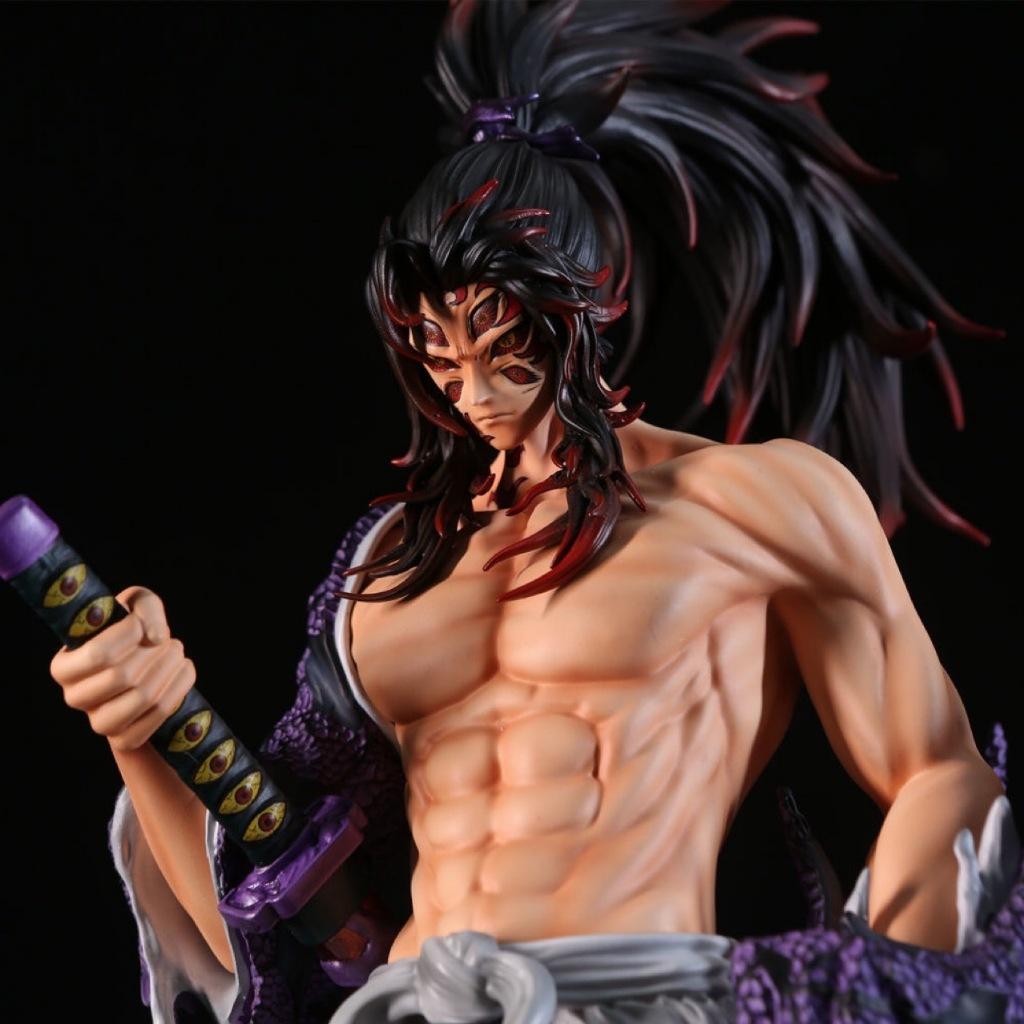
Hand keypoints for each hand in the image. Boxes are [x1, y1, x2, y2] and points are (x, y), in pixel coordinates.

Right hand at [50, 587, 195, 751]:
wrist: (144, 671)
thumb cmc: (134, 632)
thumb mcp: (134, 605)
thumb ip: (144, 606)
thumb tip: (156, 638)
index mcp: (64, 667)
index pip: (97, 654)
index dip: (128, 635)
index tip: (140, 624)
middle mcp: (75, 697)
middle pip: (122, 676)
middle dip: (155, 653)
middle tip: (170, 642)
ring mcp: (99, 723)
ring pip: (142, 697)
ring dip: (169, 669)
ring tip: (177, 653)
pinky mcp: (125, 739)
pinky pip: (158, 715)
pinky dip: (179, 687)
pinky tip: (185, 670)